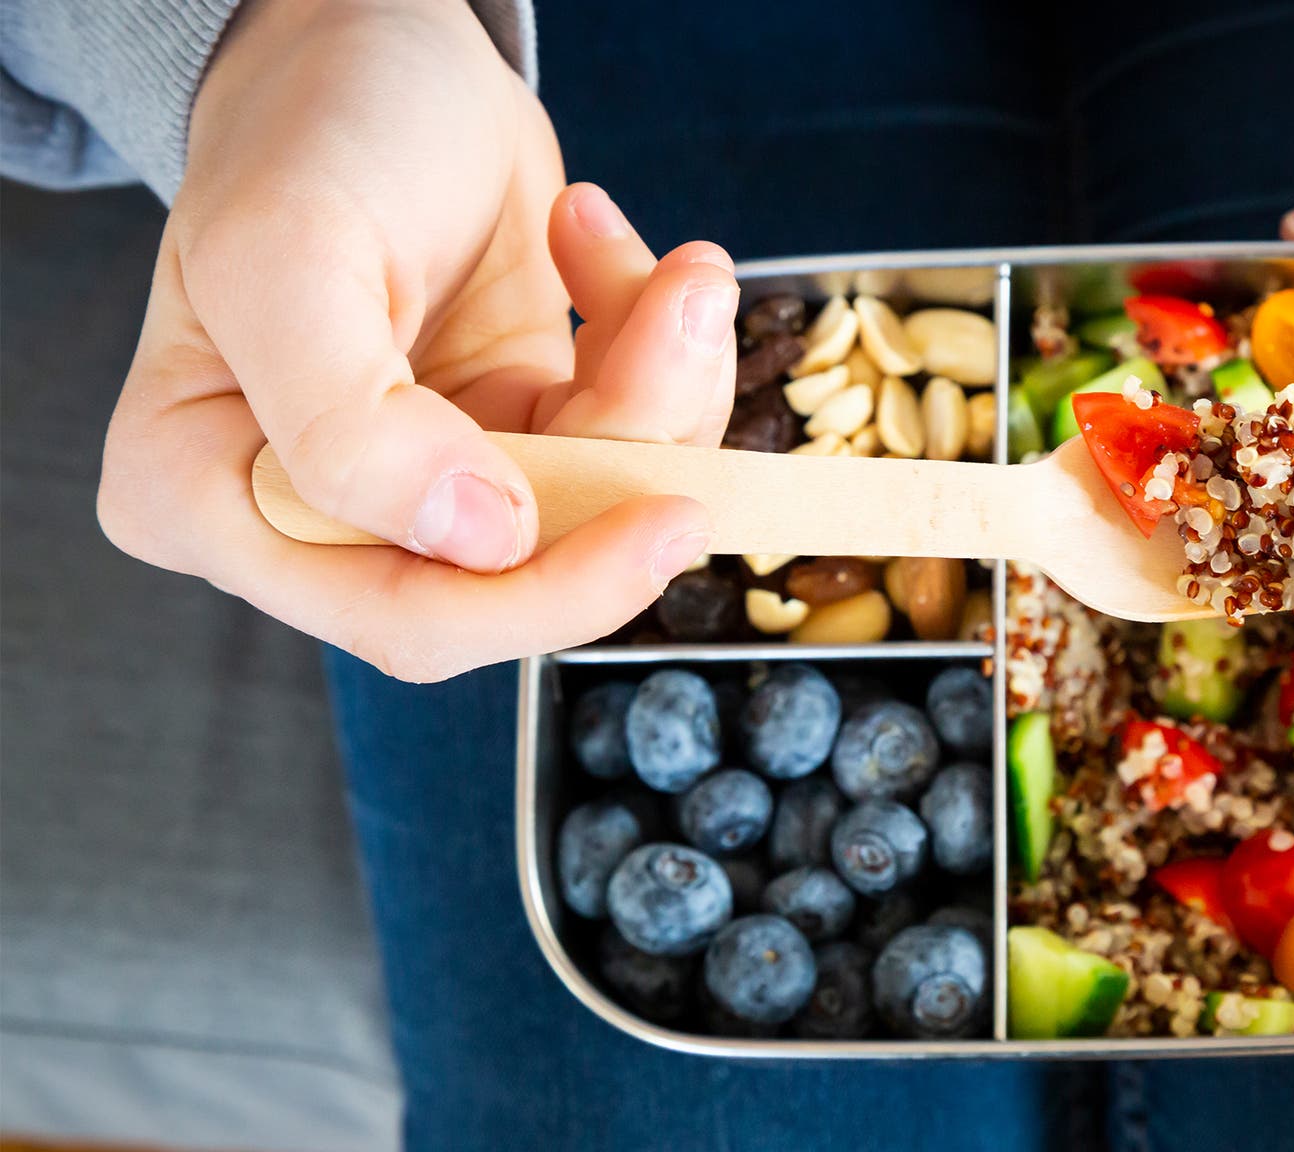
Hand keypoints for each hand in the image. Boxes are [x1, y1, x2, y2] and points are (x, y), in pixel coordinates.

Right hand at [98, 0, 737, 681]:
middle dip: (635, 456)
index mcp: (209, 499)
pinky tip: (601, 243)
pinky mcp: (519, 432)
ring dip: (669, 383)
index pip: (400, 615)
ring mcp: (432, 479)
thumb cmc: (307, 130)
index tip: (659, 509)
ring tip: (674, 269)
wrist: (373, 45)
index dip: (546, 592)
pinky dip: (659, 346)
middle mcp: (318, 515)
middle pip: (526, 576)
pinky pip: (627, 438)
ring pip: (602, 503)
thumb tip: (482, 540)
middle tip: (690, 327)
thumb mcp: (291, 254)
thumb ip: (350, 425)